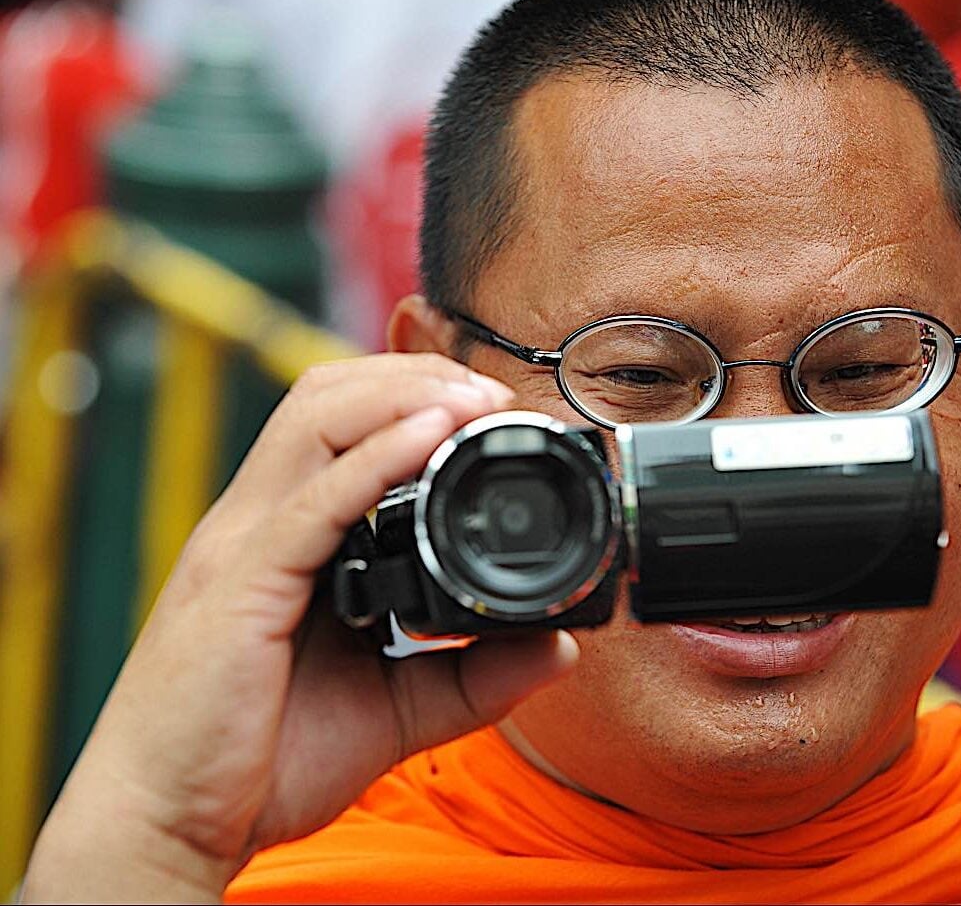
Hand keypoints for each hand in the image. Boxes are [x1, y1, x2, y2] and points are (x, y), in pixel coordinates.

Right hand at [22, 354, 578, 903]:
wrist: (165, 823)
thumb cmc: (263, 761)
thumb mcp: (394, 707)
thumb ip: (472, 675)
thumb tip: (557, 649)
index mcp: (283, 535)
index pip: (336, 422)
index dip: (409, 396)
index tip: (484, 409)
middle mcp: (258, 522)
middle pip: (324, 396)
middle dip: (410, 375)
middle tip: (487, 393)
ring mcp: (243, 545)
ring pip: (314, 421)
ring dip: (399, 394)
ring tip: (471, 400)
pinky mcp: (243, 585)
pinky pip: (314, 501)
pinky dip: (376, 459)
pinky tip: (431, 436)